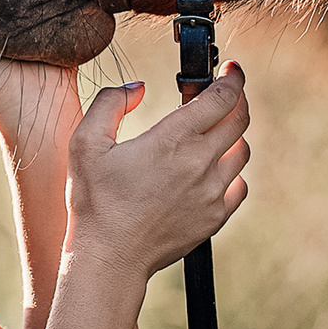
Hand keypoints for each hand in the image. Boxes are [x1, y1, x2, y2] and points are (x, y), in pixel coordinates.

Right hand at [65, 64, 252, 280]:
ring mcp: (211, 193)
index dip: (232, 78)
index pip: (222, 98)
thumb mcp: (85, 142)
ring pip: (241, 152)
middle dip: (236, 99)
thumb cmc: (95, 201)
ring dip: (232, 135)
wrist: (109, 259)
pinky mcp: (215, 217)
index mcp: (173, 139)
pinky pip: (239, 186)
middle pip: (240, 119)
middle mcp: (200, 163)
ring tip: (212, 133)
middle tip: (224, 94)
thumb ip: (110, 103)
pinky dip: (232, 172)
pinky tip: (211, 170)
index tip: (230, 70)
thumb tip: (138, 87)